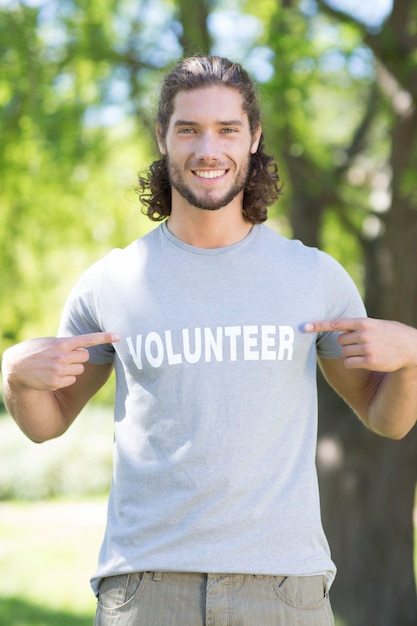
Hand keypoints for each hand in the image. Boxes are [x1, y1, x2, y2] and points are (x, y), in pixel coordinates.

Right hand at [2, 332, 119, 391]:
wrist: (16, 367)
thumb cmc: (35, 351)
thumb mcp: (49, 342)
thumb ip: (66, 343)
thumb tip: (86, 348)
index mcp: (62, 343)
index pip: (87, 339)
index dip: (105, 337)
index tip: (119, 336)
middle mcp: (62, 356)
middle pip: (85, 357)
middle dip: (77, 358)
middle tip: (62, 357)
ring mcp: (59, 370)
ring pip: (79, 370)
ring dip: (71, 369)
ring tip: (54, 366)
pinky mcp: (57, 382)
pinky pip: (72, 380)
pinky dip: (65, 379)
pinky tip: (51, 375)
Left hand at [304, 317, 416, 371]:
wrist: (411, 348)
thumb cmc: (392, 335)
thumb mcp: (377, 324)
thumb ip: (359, 325)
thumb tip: (338, 329)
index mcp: (364, 323)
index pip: (336, 323)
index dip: (318, 325)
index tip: (304, 327)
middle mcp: (363, 334)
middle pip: (340, 341)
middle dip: (347, 344)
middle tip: (362, 344)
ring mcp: (366, 348)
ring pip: (344, 353)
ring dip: (351, 354)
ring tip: (368, 351)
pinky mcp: (369, 361)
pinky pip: (349, 363)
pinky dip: (353, 363)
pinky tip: (366, 361)